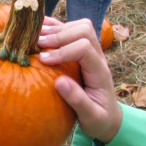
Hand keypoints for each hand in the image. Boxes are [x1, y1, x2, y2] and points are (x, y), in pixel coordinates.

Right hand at [37, 17, 122, 143]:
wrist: (109, 118)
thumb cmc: (99, 119)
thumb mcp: (91, 117)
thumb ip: (78, 100)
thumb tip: (60, 82)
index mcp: (100, 72)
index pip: (84, 48)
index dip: (63, 51)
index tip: (44, 60)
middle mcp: (98, 57)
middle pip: (84, 30)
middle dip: (59, 35)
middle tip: (38, 44)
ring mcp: (91, 52)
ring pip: (79, 26)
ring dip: (57, 29)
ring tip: (36, 37)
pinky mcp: (82, 52)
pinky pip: (72, 31)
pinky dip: (56, 27)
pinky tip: (41, 28)